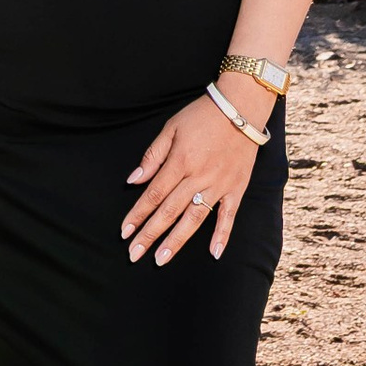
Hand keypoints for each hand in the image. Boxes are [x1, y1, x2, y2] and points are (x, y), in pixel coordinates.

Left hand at [125, 91, 254, 263]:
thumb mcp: (171, 128)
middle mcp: (198, 177)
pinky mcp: (236, 188)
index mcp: (179, 162)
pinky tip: (214, 253)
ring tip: (161, 258)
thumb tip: (134, 180)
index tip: (124, 232)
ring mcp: (219, 185)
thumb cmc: (202, 115)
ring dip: (177, 240)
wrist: (241, 107)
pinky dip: (222, 235)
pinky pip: (229, 216)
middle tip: (134, 254)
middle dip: (150, 234)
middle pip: (169, 211)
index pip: (153, 194)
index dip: (137, 214)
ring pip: (194, 218)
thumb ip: (153, 156)